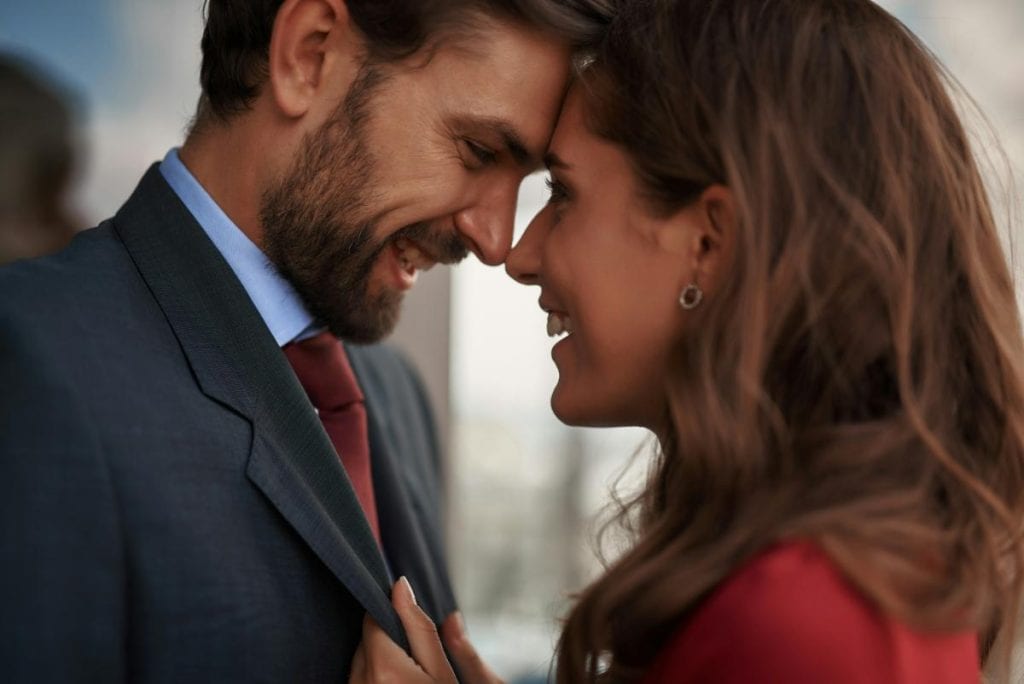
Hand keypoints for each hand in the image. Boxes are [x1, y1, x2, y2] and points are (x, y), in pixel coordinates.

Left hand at [349, 576, 503, 683]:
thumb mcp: (442, 670)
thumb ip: (419, 626)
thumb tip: (400, 585)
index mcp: (384, 668)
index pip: (371, 619)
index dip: (391, 617)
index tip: (409, 629)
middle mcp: (359, 683)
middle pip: (364, 640)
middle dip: (386, 641)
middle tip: (415, 662)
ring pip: (358, 661)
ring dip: (377, 662)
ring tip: (405, 680)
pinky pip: (356, 681)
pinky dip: (372, 680)